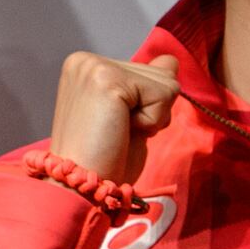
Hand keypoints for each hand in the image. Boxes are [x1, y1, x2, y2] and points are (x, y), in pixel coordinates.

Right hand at [46, 49, 182, 184]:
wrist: (80, 188)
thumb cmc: (102, 158)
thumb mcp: (128, 114)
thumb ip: (147, 85)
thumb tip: (169, 60)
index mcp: (86, 66)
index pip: (147, 69)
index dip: (145, 106)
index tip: (114, 125)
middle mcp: (86, 60)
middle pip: (161, 73)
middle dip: (151, 109)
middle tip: (117, 132)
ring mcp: (94, 67)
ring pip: (167, 82)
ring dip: (153, 116)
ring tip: (119, 132)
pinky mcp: (108, 80)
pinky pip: (163, 94)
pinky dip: (152, 121)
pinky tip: (122, 132)